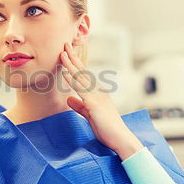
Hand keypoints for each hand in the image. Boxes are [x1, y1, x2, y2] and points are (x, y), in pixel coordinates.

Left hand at [59, 42, 142, 160]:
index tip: (67, 53)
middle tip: (65, 44)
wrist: (120, 139)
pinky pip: (81, 89)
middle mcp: (98, 91)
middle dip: (73, 57)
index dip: (75, 64)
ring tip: (62, 52)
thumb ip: (79, 106)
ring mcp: (97, 96)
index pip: (84, 75)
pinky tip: (66, 72)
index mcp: (97, 93)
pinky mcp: (94, 104)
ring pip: (81, 77)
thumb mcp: (90, 115)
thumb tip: (68, 98)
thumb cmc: (107, 129)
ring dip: (71, 64)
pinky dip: (72, 79)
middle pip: (83, 71)